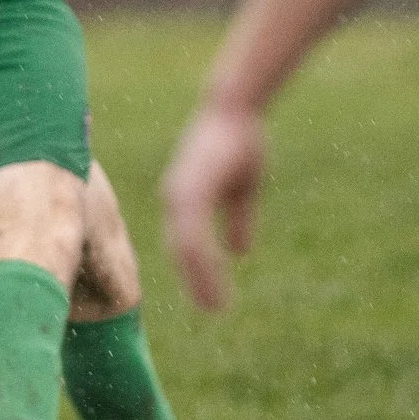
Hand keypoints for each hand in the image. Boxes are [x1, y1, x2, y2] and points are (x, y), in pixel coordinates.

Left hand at [159, 102, 264, 310]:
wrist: (236, 109)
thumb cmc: (239, 140)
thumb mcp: (242, 188)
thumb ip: (238, 221)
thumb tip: (240, 253)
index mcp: (184, 199)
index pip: (184, 245)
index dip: (197, 272)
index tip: (211, 296)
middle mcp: (176, 200)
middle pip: (180, 253)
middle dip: (196, 284)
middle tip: (214, 311)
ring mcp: (180, 196)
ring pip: (185, 250)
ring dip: (201, 280)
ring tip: (218, 306)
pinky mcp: (190, 192)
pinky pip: (193, 236)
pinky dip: (204, 261)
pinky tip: (218, 276)